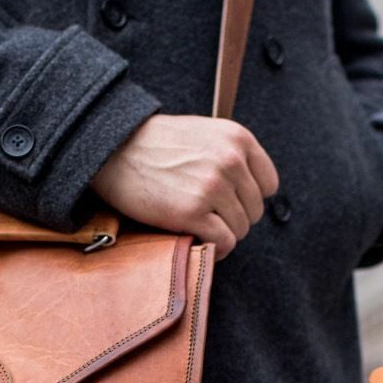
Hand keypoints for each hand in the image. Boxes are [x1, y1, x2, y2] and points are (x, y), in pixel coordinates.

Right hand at [91, 114, 278, 258]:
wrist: (113, 150)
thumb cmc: (155, 145)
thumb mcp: (203, 133)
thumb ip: (231, 154)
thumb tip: (255, 189)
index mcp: (237, 138)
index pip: (269, 184)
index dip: (249, 196)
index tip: (229, 200)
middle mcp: (230, 160)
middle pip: (254, 210)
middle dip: (234, 217)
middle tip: (207, 214)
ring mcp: (212, 187)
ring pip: (240, 229)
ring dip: (222, 233)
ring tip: (200, 226)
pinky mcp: (192, 212)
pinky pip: (223, 243)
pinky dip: (216, 249)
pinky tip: (199, 240)